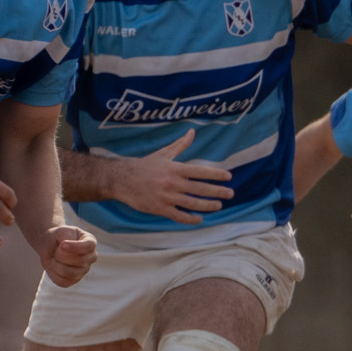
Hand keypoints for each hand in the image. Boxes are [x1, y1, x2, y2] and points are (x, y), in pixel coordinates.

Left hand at [40, 224, 96, 287]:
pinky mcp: (73, 280)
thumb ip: (64, 237)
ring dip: (55, 265)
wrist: (51, 245)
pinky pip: (63, 282)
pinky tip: (52, 266)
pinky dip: (53, 274)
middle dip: (61, 256)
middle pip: (80, 261)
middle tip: (55, 250)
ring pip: (70, 273)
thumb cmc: (57, 237)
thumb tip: (65, 248)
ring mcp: (83, 270)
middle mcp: (90, 258)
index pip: (89, 246)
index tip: (62, 244)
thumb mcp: (60, 231)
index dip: (76, 247)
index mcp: (90, 242)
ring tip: (52, 258)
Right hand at [114, 129, 233, 224]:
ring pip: (193, 204)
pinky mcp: (160, 209)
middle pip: (201, 189)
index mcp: (175, 169)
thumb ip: (180, 145)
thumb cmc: (145, 166)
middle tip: (230, 193)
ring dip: (208, 206)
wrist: (121, 180)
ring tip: (219, 205)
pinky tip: (200, 218)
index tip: (229, 176)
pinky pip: (179, 216)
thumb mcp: (163, 154)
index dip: (216, 174)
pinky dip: (190, 219)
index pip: (201, 172)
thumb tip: (192, 131)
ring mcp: (166, 197)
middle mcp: (172, 183)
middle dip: (218, 192)